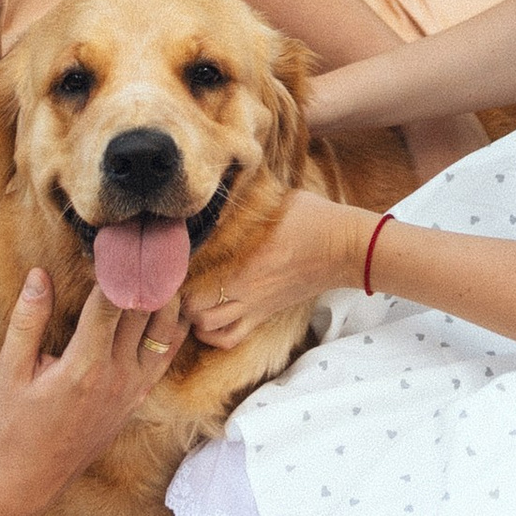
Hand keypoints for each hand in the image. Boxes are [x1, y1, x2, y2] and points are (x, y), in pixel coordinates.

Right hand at [0, 269, 181, 515]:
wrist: (29, 479)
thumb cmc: (13, 423)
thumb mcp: (10, 371)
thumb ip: (27, 320)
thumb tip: (39, 274)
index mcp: (84, 366)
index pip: (111, 303)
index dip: (112, 269)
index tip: (110, 244)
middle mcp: (117, 376)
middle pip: (144, 311)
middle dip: (142, 276)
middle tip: (140, 245)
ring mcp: (132, 390)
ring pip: (166, 331)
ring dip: (165, 297)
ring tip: (156, 267)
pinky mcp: (138, 399)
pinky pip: (166, 355)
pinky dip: (170, 327)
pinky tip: (166, 305)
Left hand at [190, 189, 370, 353]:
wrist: (344, 247)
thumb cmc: (311, 217)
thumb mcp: (272, 196)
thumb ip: (243, 196)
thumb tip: (220, 176)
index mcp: (242, 257)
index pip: (192, 273)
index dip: (174, 268)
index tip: (171, 255)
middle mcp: (243, 286)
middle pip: (192, 307)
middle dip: (178, 296)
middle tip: (175, 278)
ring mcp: (253, 305)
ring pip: (207, 326)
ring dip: (192, 316)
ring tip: (189, 297)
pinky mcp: (264, 315)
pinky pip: (229, 339)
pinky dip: (213, 335)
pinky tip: (210, 319)